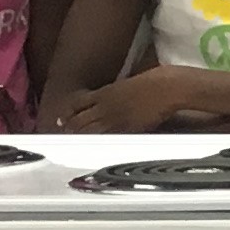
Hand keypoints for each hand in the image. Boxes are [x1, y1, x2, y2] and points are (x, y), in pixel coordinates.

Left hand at [59, 74, 178, 135]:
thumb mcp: (127, 83)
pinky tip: (94, 148)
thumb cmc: (154, 81)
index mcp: (104, 92)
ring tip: (74, 144)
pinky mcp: (126, 130)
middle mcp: (104, 106)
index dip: (67, 113)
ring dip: (80, 138)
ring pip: (88, 131)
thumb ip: (115, 92)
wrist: (167, 88)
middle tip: (65, 136)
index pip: (76, 104)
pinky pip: (106, 139)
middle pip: (78, 120)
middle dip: (70, 128)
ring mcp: (114, 119)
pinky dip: (97, 143)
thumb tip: (111, 98)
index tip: (63, 120)